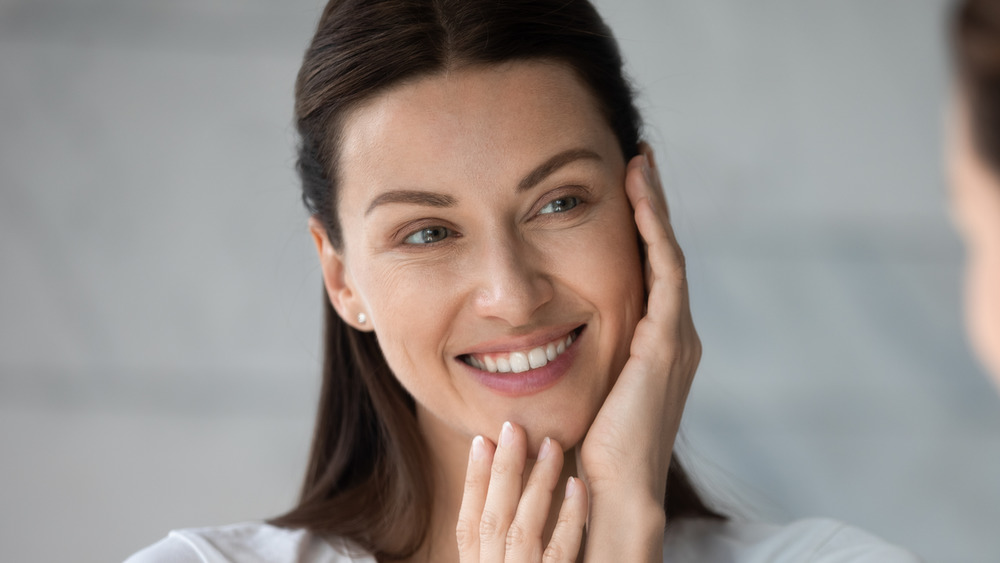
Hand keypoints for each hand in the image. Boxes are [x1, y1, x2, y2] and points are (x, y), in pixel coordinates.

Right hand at [457, 421, 587, 562]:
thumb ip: (499, 548)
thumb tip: (504, 496)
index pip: (469, 524)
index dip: (473, 481)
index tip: (480, 441)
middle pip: (494, 518)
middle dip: (501, 470)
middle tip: (512, 427)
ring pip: (524, 527)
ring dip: (538, 482)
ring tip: (551, 444)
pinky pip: (561, 551)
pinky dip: (569, 517)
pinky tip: (577, 486)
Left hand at [577, 145, 699, 559]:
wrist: (609, 491)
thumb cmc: (585, 450)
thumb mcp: (579, 390)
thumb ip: (572, 358)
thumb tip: (525, 341)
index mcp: (653, 348)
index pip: (647, 275)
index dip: (637, 233)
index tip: (620, 193)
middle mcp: (672, 337)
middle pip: (662, 257)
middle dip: (650, 209)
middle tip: (636, 164)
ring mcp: (674, 337)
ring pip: (666, 254)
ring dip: (653, 208)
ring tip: (639, 165)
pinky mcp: (667, 341)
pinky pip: (664, 269)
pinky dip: (653, 229)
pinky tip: (638, 195)